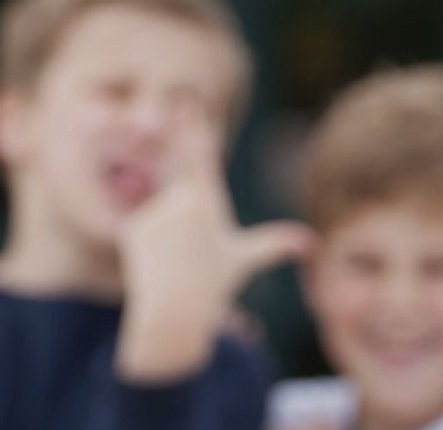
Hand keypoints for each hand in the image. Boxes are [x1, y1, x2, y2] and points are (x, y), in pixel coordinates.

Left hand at [115, 107, 313, 382]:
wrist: (176, 313)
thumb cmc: (215, 286)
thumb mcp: (245, 260)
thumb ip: (274, 244)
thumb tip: (311, 244)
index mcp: (209, 202)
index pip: (202, 157)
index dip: (196, 127)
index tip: (190, 103)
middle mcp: (181, 201)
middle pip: (175, 176)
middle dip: (171, 143)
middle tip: (175, 108)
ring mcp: (154, 213)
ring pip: (160, 212)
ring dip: (167, 232)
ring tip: (176, 258)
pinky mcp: (131, 228)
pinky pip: (140, 227)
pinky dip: (148, 244)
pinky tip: (155, 262)